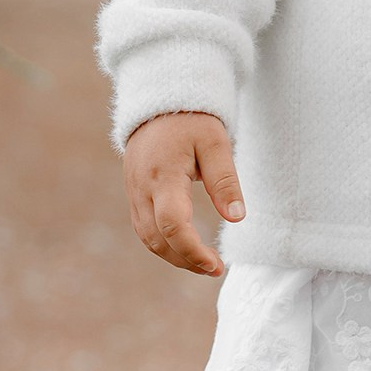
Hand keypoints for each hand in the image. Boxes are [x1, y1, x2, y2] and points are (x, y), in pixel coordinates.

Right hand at [124, 112, 244, 276]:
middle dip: (185, 260)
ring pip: (147, 237)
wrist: (159, 101)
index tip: (216, 265)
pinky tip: (185, 246)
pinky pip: (144, 227)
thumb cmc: (191, 120)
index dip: (193, 251)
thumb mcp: (215, 143)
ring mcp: (134, 191)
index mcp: (163, 174)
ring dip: (174, 256)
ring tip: (203, 262)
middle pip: (156, 239)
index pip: (172, 224)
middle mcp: (142, 187)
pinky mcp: (134, 193)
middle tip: (215, 268)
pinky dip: (163, 243)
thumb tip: (237, 218)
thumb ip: (225, 181)